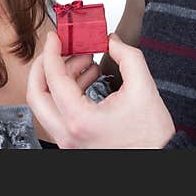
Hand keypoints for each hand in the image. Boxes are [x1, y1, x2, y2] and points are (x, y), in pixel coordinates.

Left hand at [27, 31, 174, 148]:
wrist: (159, 158)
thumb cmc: (151, 136)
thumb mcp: (143, 88)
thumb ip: (127, 56)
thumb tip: (112, 41)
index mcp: (79, 120)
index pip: (53, 78)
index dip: (52, 52)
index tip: (55, 37)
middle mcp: (67, 134)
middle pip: (36, 94)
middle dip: (45, 65)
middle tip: (59, 48)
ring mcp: (68, 141)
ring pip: (47, 104)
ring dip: (60, 77)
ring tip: (85, 61)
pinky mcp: (73, 142)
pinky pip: (59, 113)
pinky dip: (67, 92)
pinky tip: (87, 77)